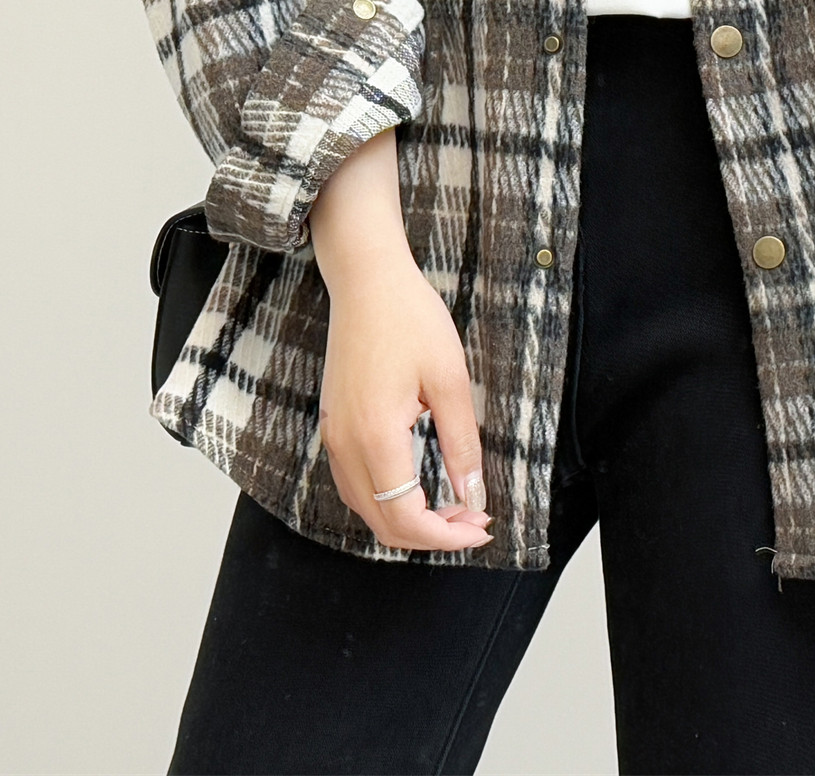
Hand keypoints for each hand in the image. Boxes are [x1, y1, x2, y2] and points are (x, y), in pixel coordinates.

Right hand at [310, 129, 491, 552]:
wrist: (367, 280)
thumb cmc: (410, 319)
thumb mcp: (450, 379)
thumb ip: (461, 443)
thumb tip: (472, 496)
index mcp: (375, 436)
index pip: (405, 516)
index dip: (444, 536)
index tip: (481, 528)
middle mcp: (344, 445)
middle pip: (382, 522)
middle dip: (431, 534)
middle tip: (475, 522)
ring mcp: (333, 436)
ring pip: (366, 507)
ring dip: (408, 518)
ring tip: (454, 508)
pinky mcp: (333, 425)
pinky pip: (355, 484)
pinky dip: (387, 499)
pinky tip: (420, 487)